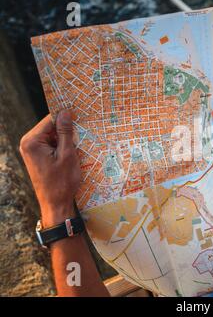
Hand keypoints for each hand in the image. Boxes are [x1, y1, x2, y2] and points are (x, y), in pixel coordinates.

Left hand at [20, 110, 80, 227]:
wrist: (55, 204)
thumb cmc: (62, 182)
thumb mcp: (67, 155)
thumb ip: (65, 132)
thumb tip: (65, 113)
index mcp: (32, 141)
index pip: (50, 119)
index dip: (66, 118)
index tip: (81, 119)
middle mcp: (28, 143)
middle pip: (50, 126)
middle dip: (66, 130)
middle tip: (80, 138)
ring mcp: (31, 150)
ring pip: (52, 136)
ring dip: (65, 140)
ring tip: (76, 149)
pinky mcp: (37, 156)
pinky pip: (51, 144)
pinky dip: (62, 147)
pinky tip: (71, 155)